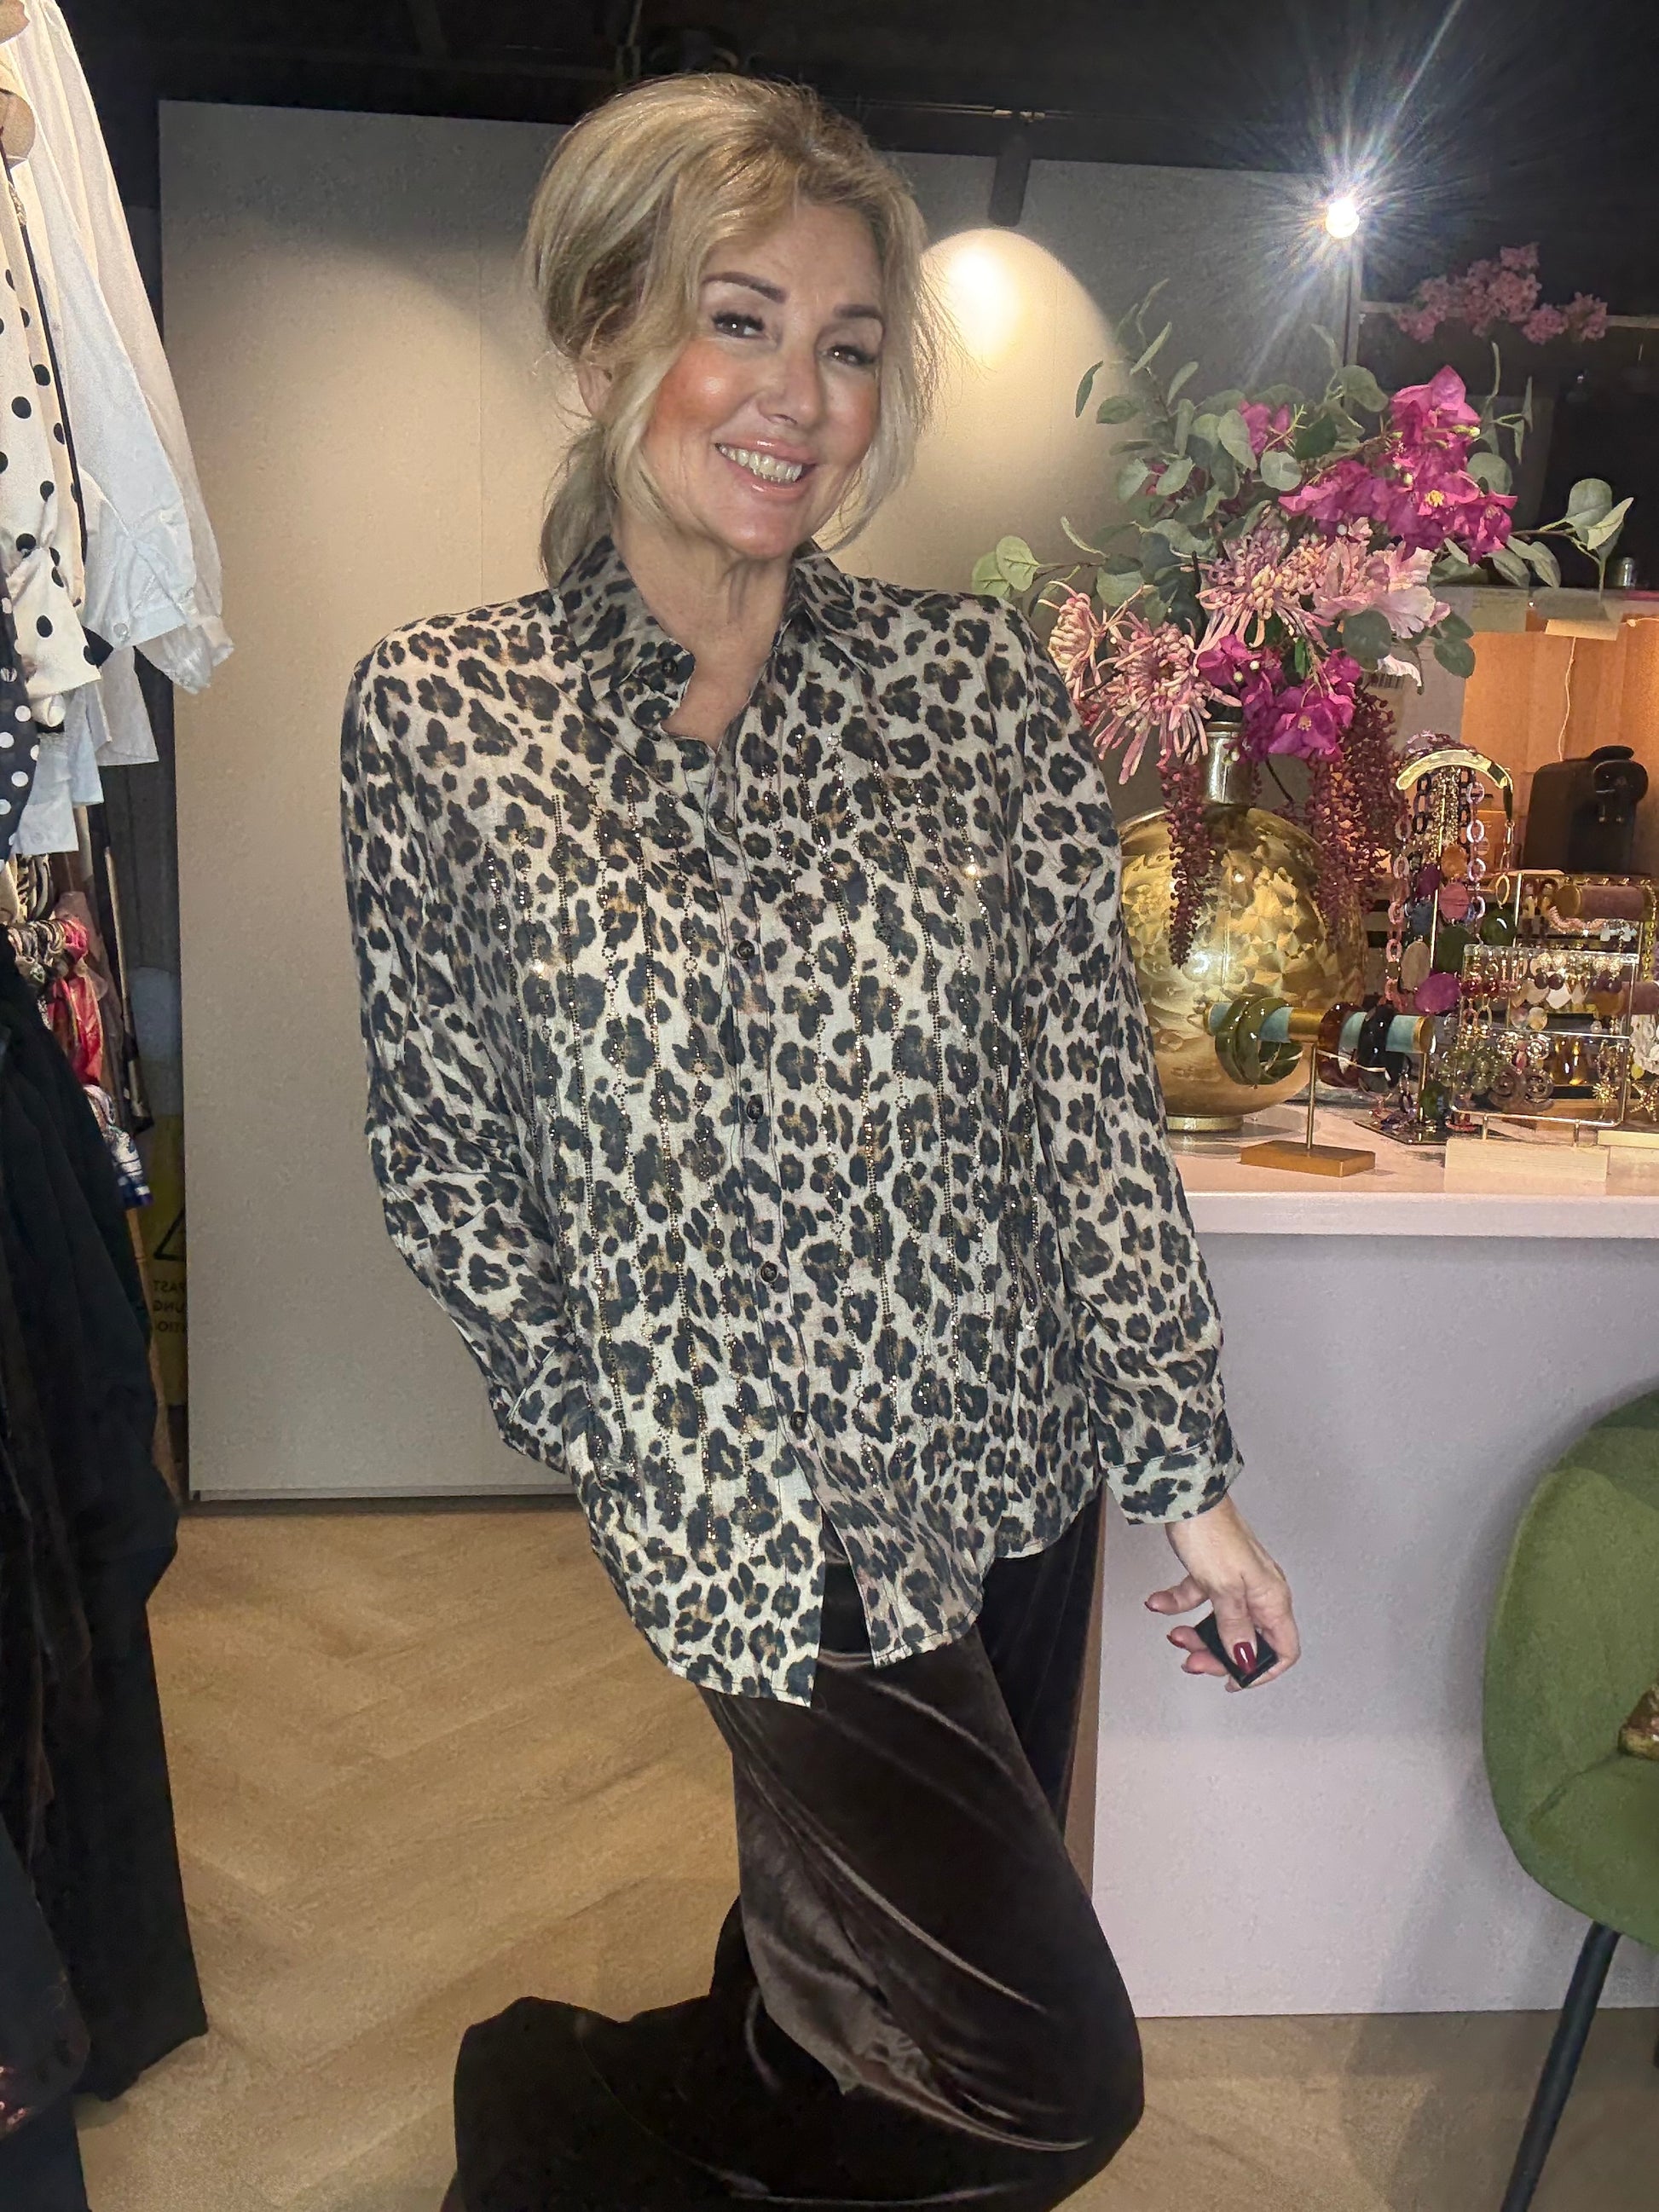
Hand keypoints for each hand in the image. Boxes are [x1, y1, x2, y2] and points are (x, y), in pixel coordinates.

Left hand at [1144, 1493, 1299, 1691]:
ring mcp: (1235, 1581)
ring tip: (1175, 1635)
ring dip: (1196, 1633)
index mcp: (1272, 1598)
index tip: (1234, 1680)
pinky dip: (1178, 1603)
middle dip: (1218, 1655)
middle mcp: (1259, 1592)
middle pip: (1247, 1640)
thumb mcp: (1224, 1588)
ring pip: (1220, 1623)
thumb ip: (1235, 1628)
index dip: (1262, 1671)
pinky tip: (1159, 1602)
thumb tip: (1245, 1660)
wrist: (1185, 1496)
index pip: (1283, 1649)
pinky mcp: (1212, 1571)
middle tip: (1193, 1661)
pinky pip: (1198, 1598)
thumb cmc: (1211, 1531)